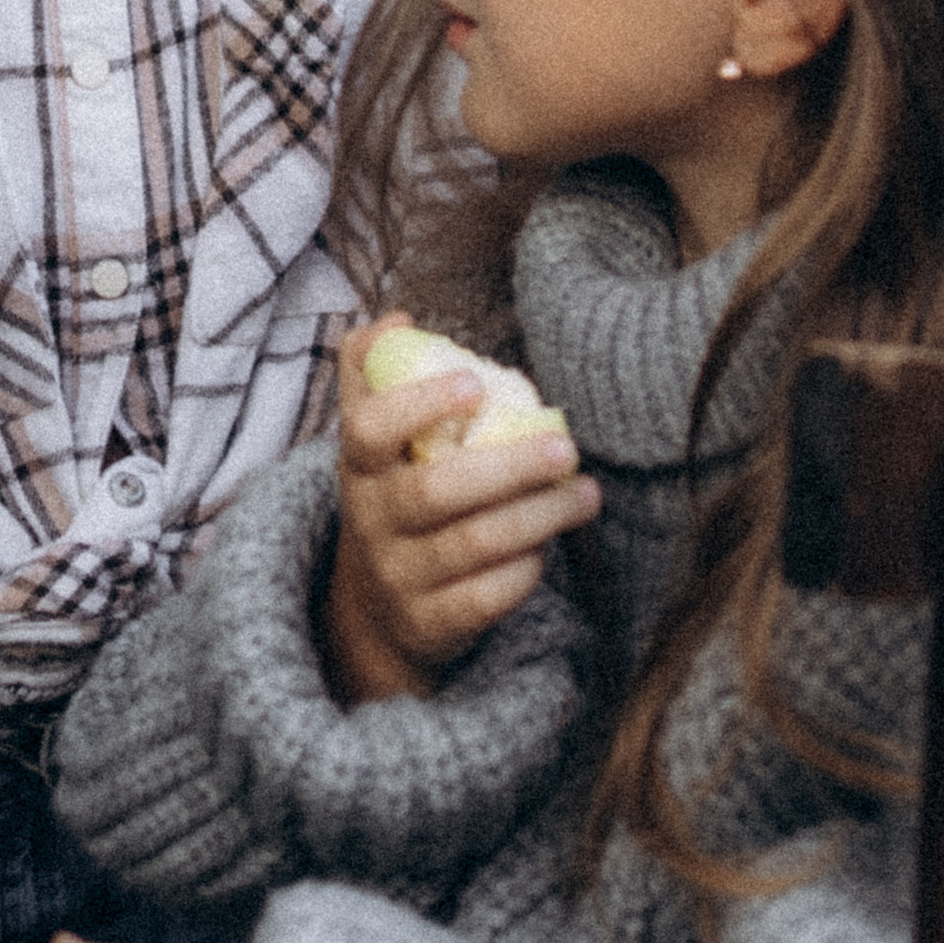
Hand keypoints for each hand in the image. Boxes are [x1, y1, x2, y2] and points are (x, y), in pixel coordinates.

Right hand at [322, 314, 598, 706]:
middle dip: (508, 467)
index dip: (419, 405)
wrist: (375, 610)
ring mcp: (398, 577)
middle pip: (435, 491)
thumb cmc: (393, 498)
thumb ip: (375, 372)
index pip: (367, 430)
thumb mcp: (371, 442)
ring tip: (586, 494)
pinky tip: (550, 546)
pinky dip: (525, 570)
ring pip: (474, 545)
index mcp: (358, 467)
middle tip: (565, 448)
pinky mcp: (431, 624)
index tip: (475, 383)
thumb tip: (398, 318)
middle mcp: (371, 522)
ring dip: (539, 515)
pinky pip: (486, 598)